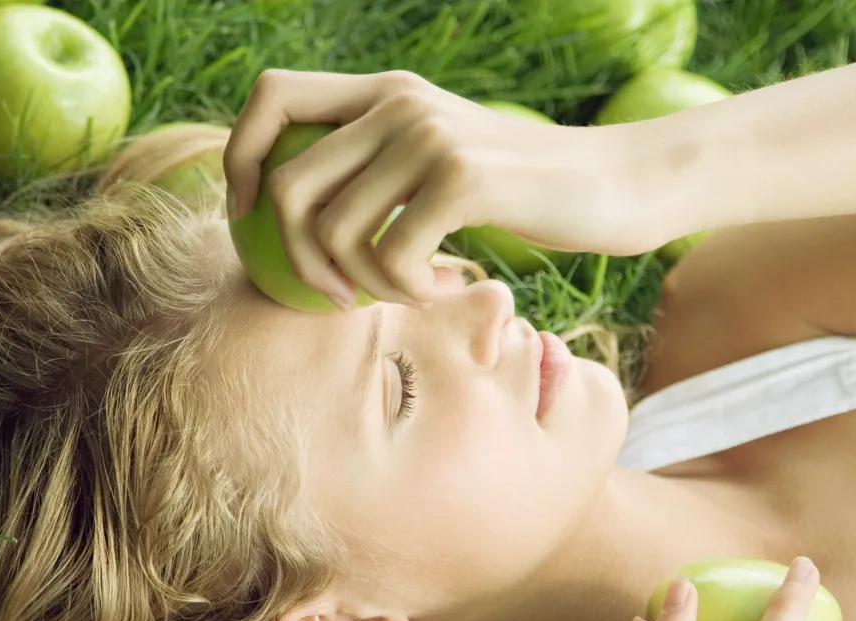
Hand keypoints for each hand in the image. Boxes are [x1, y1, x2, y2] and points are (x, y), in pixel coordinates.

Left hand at [223, 68, 659, 308]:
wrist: (615, 184)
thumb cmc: (523, 191)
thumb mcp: (440, 161)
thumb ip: (379, 166)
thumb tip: (293, 213)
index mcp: (385, 90)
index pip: (271, 96)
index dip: (240, 158)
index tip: (249, 219)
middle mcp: (398, 101)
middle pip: (286, 183)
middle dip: (295, 258)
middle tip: (337, 297)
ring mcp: (429, 135)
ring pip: (334, 229)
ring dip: (362, 284)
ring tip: (408, 292)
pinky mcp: (462, 178)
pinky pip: (392, 255)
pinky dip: (408, 290)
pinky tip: (446, 287)